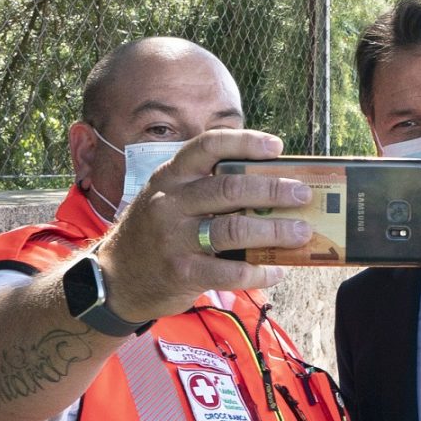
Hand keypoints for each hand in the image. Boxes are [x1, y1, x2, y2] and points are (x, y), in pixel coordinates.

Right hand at [97, 129, 313, 319]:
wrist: (117, 278)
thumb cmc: (155, 234)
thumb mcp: (170, 201)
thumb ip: (207, 190)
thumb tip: (269, 188)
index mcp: (171, 177)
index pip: (208, 146)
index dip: (245, 142)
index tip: (277, 146)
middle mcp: (170, 203)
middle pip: (229, 189)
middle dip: (272, 190)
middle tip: (303, 194)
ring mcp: (174, 238)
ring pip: (233, 229)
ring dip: (274, 231)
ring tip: (301, 232)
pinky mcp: (181, 272)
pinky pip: (229, 271)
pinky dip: (259, 271)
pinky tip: (277, 270)